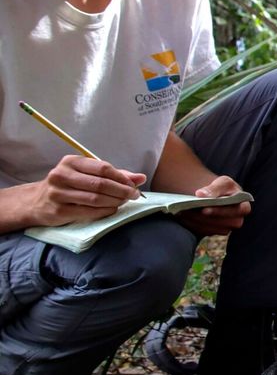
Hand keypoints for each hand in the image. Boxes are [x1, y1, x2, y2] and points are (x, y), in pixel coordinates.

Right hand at [27, 155, 144, 225]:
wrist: (36, 202)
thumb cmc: (69, 185)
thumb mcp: (87, 174)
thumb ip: (115, 175)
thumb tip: (141, 178)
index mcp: (71, 162)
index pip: (103, 168)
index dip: (122, 177)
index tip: (134, 185)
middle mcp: (62, 175)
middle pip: (100, 183)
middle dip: (122, 190)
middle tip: (133, 195)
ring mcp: (58, 193)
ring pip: (95, 198)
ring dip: (115, 201)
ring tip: (123, 202)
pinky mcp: (58, 210)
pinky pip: (89, 212)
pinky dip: (105, 211)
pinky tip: (112, 210)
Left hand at [176, 175, 249, 236]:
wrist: (212, 195)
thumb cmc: (221, 187)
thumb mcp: (222, 182)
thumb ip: (214, 188)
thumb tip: (201, 195)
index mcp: (243, 207)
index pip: (238, 212)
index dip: (222, 211)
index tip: (205, 209)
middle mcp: (236, 221)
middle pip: (223, 223)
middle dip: (204, 218)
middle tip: (187, 210)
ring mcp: (225, 228)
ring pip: (211, 228)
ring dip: (196, 221)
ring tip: (182, 212)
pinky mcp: (213, 232)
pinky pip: (203, 231)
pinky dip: (192, 224)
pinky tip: (183, 216)